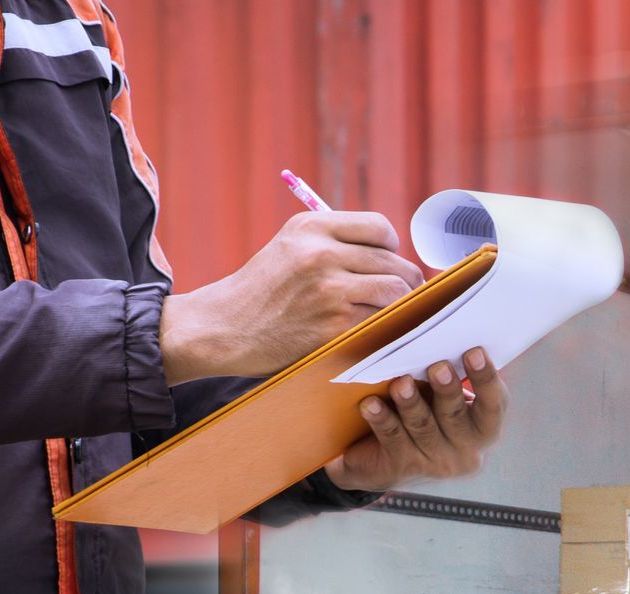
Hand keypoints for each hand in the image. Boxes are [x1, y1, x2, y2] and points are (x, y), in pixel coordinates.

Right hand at [159, 210, 423, 384]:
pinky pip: (381, 321)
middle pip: (393, 261)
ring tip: (395, 313)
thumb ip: (333, 241)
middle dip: (405, 280)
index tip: (389, 260)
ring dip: (401, 304)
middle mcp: (321, 253)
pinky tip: (379, 330)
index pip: (379, 228)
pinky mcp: (334, 326)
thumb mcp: (289, 245)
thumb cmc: (262, 290)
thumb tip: (391, 252)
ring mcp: (329, 290)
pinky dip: (386, 327)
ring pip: (395, 291)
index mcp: (311, 226)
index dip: (392, 247)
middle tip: (404, 294)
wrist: (224, 327)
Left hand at [326, 348, 508, 491]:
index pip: (493, 405)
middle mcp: (465, 452)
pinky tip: (370, 404)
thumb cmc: (425, 418)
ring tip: (400, 383)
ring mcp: (434, 464)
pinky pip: (393, 438)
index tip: (474, 351)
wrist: (387, 465)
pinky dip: (382, 419)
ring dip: (411, 403)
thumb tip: (439, 336)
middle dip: (447, 390)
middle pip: (456, 417)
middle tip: (438, 367)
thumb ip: (450, 378)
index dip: (486, 379)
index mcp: (483, 430)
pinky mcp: (403, 468)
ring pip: (423, 428)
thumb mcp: (443, 401)